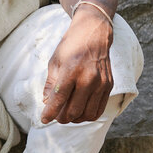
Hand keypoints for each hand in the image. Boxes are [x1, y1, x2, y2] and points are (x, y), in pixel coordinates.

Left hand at [41, 7, 113, 123]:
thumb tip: (46, 102)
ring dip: (75, 119)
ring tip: (67, 114)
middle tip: (55, 115)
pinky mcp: (109, 86)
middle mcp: (89, 78)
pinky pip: (99, 109)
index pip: (59, 98)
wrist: (94, 33)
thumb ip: (50, 84)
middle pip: (73, 110)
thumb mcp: (55, 61)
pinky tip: (80, 111)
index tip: (44, 119)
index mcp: (71, 70)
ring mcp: (101, 83)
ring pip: (87, 114)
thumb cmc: (71, 46)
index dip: (50, 112)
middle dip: (61, 117)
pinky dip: (88, 115)